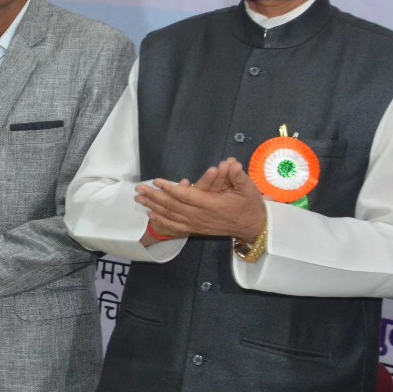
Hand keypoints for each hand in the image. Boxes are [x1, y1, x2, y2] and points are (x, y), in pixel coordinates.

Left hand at [136, 157, 266, 240]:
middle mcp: (201, 216)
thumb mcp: (249, 189)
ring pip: (171, 216)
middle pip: (173, 206)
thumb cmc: (250, 205)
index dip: (171, 189)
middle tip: (139, 188)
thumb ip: (239, 176)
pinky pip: (175, 226)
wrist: (254, 227)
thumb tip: (232, 163)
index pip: (186, 196)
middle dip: (154, 197)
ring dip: (153, 207)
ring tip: (139, 199)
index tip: (157, 181)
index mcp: (212, 205)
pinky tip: (150, 214)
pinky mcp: (197, 229)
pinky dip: (162, 220)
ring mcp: (197, 224)